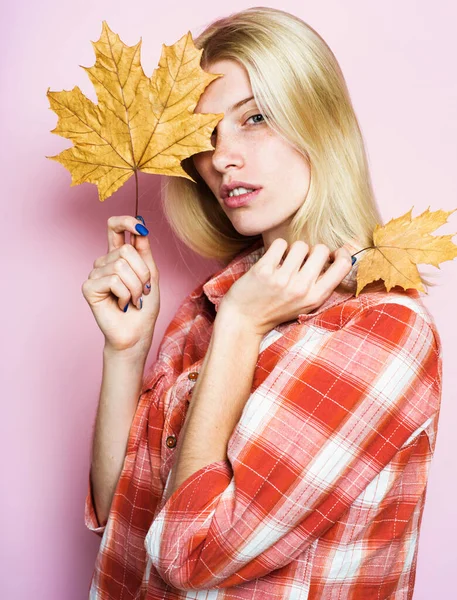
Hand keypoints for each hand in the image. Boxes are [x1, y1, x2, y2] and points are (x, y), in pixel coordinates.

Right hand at [81, 215, 159, 353]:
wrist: (137, 332)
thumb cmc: (144, 306)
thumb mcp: (151, 275)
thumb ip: (144, 251)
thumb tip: (140, 226)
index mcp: (118, 256)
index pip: (114, 228)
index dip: (126, 222)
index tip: (140, 227)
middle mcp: (104, 262)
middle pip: (126, 251)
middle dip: (142, 273)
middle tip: (142, 291)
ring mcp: (95, 274)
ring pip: (121, 266)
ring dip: (135, 287)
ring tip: (133, 300)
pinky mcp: (89, 287)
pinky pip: (113, 280)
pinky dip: (125, 295)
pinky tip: (122, 304)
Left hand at [219, 238, 353, 336]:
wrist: (244, 320)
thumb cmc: (276, 309)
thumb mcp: (305, 304)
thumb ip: (321, 284)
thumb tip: (340, 256)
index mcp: (315, 298)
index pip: (343, 266)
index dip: (342, 254)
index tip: (333, 253)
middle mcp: (301, 289)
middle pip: (321, 249)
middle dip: (313, 251)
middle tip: (301, 262)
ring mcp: (282, 279)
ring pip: (300, 245)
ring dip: (293, 250)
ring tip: (284, 263)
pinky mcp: (264, 270)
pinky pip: (280, 244)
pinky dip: (276, 249)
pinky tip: (272, 261)